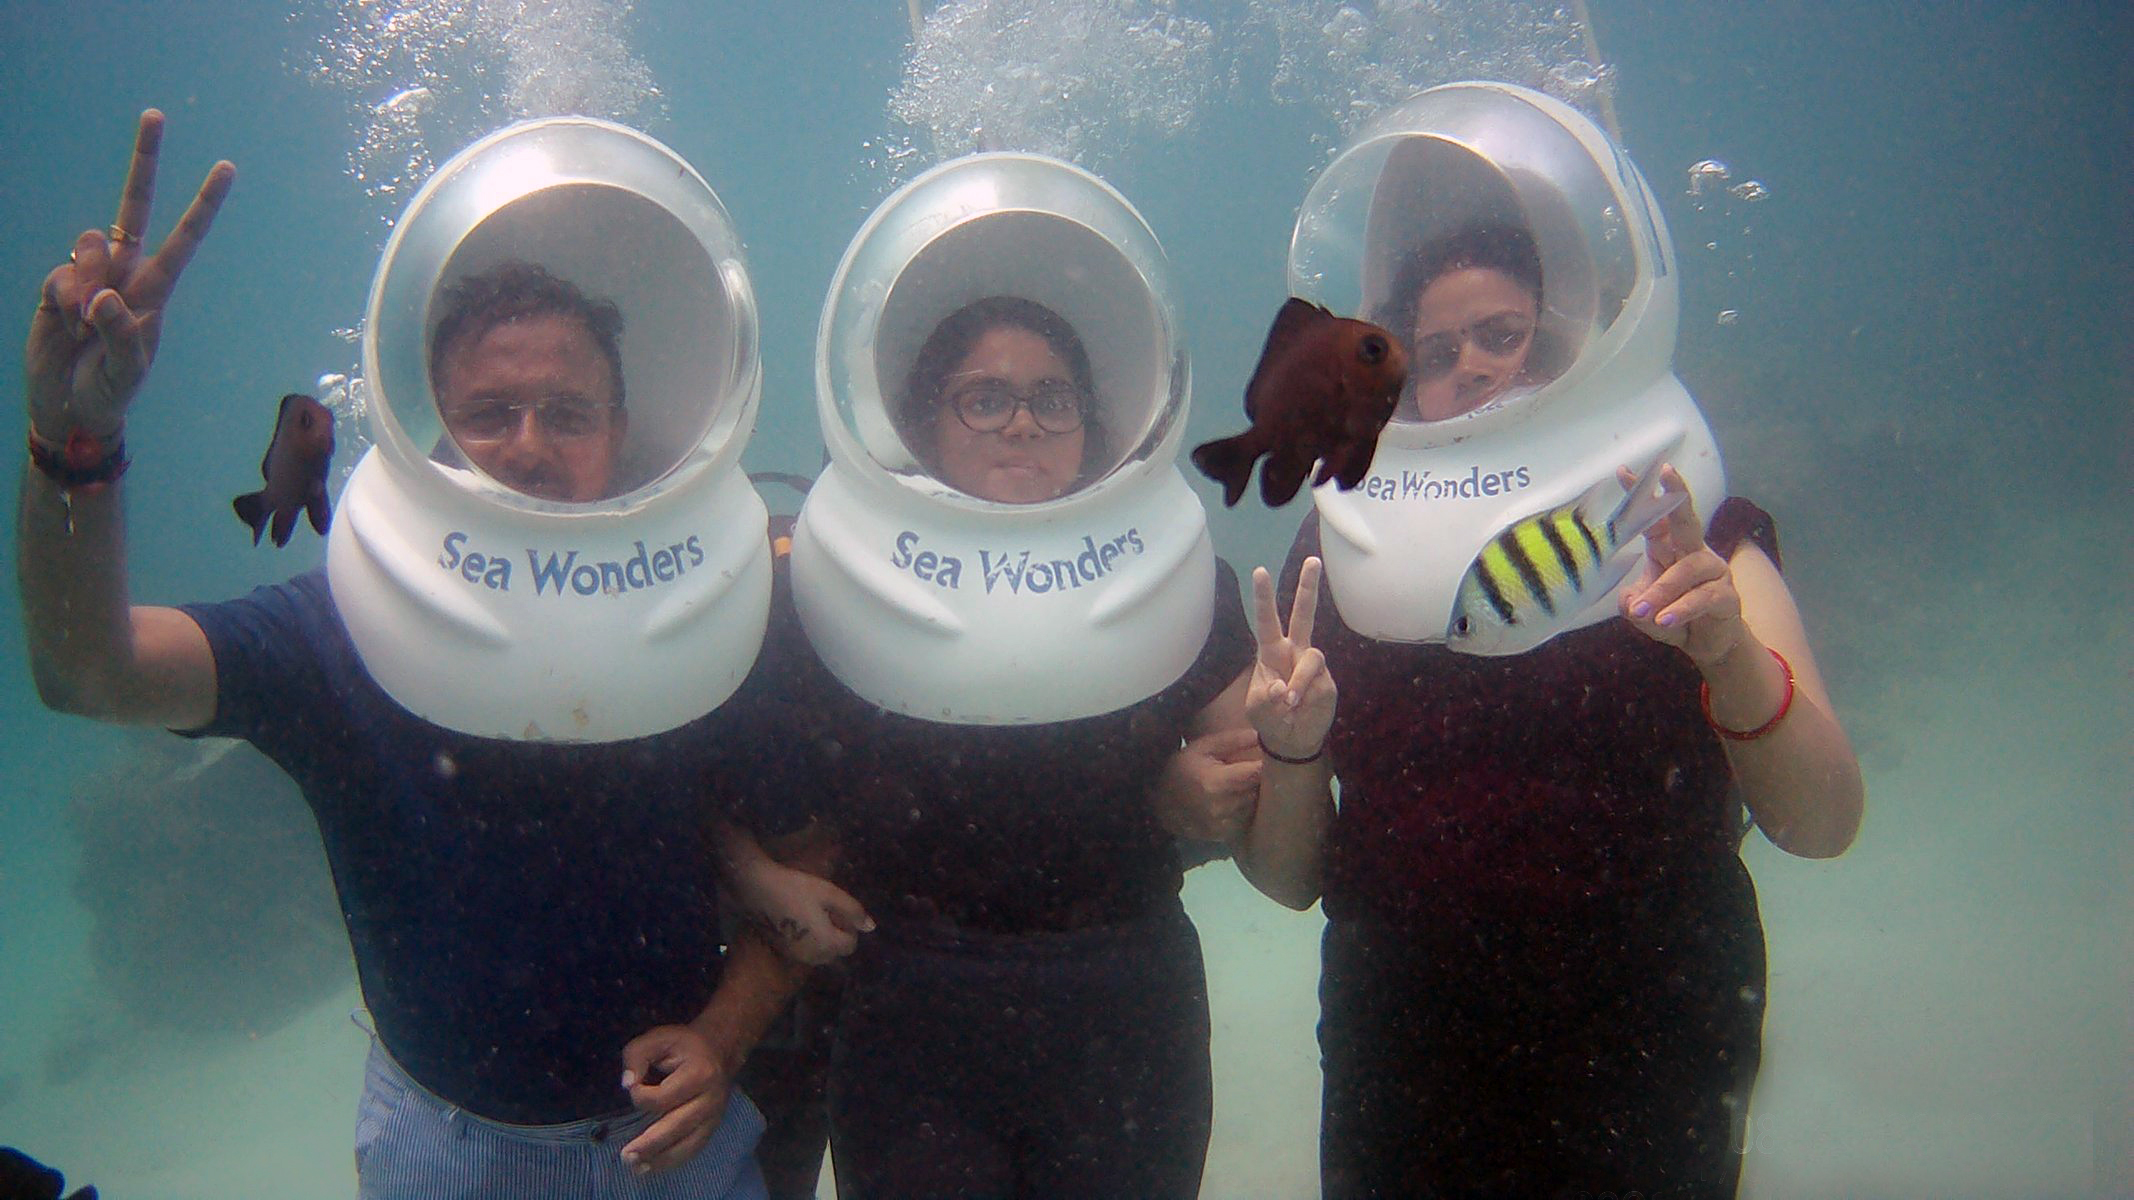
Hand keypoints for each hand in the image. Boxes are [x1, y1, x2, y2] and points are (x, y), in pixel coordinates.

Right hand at [28, 110, 233, 438]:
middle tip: (155, 114)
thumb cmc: (110, 390)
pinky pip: (60, 275)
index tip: (226, 167)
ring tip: (85, 323)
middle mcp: (126, 272)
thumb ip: (120, 333)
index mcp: (157, 289)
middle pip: (134, 206)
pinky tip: (65, 325)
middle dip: (145, 161)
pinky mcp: (56, 283)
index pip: (185, 238)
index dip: (203, 204)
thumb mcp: (126, 370)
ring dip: (87, 282)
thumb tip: (101, 295)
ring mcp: (89, 274)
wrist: (68, 405)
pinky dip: (62, 302)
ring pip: (90, 244)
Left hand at [618, 1023, 734, 1173]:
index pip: (663, 1096)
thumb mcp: (657, 1039)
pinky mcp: (712, 1126)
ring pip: (687, 1144)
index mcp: (699, 1073)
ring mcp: (713, 1115)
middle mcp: (709, 1098)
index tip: (632, 1088)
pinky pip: (693, 1149)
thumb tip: (627, 1084)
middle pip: (677, 1126)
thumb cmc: (682, 1045)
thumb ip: (637, 1057)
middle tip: (626, 1156)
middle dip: (650, 1144)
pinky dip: (673, 1161)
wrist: (719, 1050)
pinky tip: (653, 1166)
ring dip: (661, 1158)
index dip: (641, 1096)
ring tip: (636, 1167)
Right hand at [728, 857, 872, 966]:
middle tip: (826, 911)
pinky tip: (798, 920)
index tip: (838, 910)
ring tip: (812, 915)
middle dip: (837, 935)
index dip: (849, 926)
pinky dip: (808, 941)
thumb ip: (853, 910)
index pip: (850, 944)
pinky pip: (805, 952)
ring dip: (823, 939)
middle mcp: (813, 956)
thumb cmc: (796, 888)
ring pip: (820, 954)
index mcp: (827, 943)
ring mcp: (796, 956)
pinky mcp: (783, 952)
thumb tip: (871, 927)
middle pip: (836, 952)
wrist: (757, 889)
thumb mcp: (829, 893)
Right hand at [1154, 726, 1261, 842]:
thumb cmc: (1182, 769)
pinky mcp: (1223, 835)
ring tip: (1241, 783)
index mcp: (1217, 782)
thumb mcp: (1202, 748)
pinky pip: (1245, 818)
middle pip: (1257, 790)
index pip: (1256, 773)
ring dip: (1252, 794)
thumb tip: (1260, 735)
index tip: (1266, 757)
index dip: (1264, 765)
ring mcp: (1223, 824)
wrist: (1160, 804)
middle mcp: (1222, 806)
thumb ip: (1231, 740)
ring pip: (1253, 805)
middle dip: (1259, 778)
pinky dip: (1243, 808)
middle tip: (1253, 768)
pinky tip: (1233, 799)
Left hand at [1248, 557, 1334, 761]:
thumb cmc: (1270, 718)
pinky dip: (1306, 695)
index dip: (1263, 597)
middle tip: (1312, 560)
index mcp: (1270, 652)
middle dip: (1307, 588)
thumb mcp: (1257, 711)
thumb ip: (1264, 699)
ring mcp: (1312, 665)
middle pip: (1303, 615)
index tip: (1259, 571)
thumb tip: (1282, 688)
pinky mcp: (1327, 681)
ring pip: (1311, 658)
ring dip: (1299, 681)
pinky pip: (1318, 682)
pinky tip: (1300, 707)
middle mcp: (1293, 651)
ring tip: (1289, 703)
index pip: (1266, 620)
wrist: (1292, 739)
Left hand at [1618, 463, 1747, 667]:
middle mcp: (1693, 552)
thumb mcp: (1643, 612)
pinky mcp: (1727, 595)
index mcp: (1669, 547)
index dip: (1641, 496)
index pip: (1654, 518)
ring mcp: (1714, 571)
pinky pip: (1702, 597)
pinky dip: (1681, 609)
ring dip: (1661, 591)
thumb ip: (1632, 604)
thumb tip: (1630, 601)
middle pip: (1686, 519)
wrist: (1706, 643)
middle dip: (1676, 494)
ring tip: (1642, 611)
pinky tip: (1665, 620)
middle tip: (1666, 472)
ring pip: (1687, 569)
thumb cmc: (1672, 616)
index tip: (1623, 471)